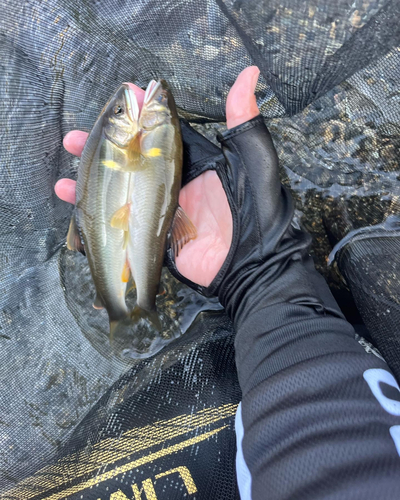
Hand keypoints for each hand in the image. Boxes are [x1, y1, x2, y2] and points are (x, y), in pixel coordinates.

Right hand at [55, 66, 259, 286]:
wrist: (251, 266)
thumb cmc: (256, 212)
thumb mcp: (253, 162)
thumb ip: (244, 121)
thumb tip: (249, 73)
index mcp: (195, 163)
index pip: (160, 133)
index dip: (140, 115)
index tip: (121, 97)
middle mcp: (174, 183)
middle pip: (133, 158)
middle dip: (105, 145)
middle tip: (76, 135)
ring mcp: (159, 209)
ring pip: (121, 187)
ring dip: (94, 176)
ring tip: (68, 165)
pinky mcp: (151, 235)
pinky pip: (120, 219)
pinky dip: (97, 211)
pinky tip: (75, 200)